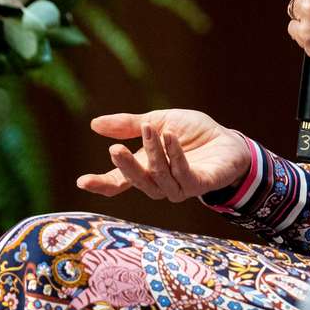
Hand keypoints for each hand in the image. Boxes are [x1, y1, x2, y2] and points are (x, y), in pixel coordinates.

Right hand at [76, 108, 250, 201]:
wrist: (227, 139)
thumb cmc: (192, 133)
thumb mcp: (159, 121)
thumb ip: (129, 125)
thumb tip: (94, 124)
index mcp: (145, 170)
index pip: (118, 183)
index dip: (100, 184)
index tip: (81, 181)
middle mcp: (159, 183)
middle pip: (137, 182)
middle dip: (126, 166)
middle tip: (114, 149)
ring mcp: (179, 188)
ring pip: (159, 176)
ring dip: (154, 152)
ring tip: (150, 128)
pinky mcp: (199, 185)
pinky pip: (183, 174)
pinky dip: (175, 155)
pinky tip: (171, 136)